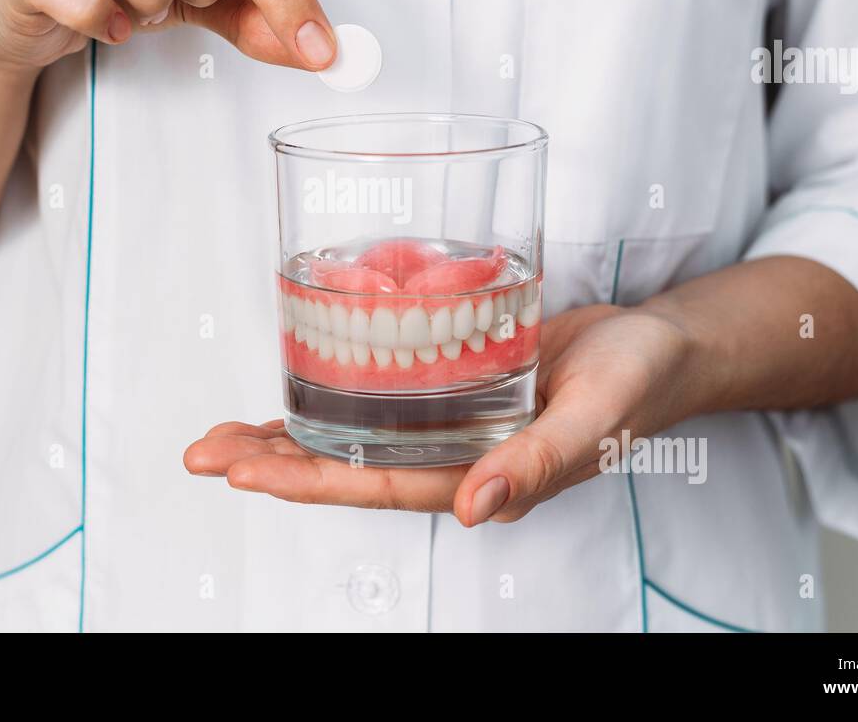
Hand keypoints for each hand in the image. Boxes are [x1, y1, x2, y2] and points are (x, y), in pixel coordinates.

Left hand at [184, 304, 698, 525]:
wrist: (655, 348)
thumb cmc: (634, 384)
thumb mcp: (594, 420)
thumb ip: (538, 464)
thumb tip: (471, 510)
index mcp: (480, 475)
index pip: (377, 485)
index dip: (308, 482)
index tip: (243, 475)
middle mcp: (452, 454)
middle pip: (346, 465)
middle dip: (271, 463)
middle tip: (202, 453)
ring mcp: (446, 418)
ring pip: (353, 432)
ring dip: (286, 435)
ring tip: (221, 434)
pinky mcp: (449, 379)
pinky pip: (378, 390)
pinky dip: (331, 389)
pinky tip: (292, 384)